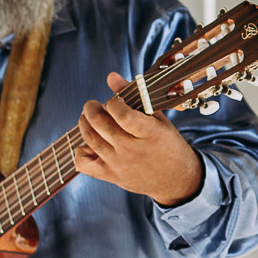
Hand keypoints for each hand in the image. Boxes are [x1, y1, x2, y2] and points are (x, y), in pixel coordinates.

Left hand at [74, 72, 205, 205]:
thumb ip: (134, 95)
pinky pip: (83, 164)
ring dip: (84, 123)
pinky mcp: (111, 176)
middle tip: (92, 105)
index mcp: (150, 134)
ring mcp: (120, 164)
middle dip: (91, 109)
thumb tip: (110, 76)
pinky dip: (80, 151)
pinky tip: (88, 144)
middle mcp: (133, 150)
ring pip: (90, 139)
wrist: (177, 180)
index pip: (122, 115)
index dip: (113, 103)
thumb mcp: (158, 119)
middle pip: (100, 124)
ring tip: (89, 118)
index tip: (116, 101)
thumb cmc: (168, 145)